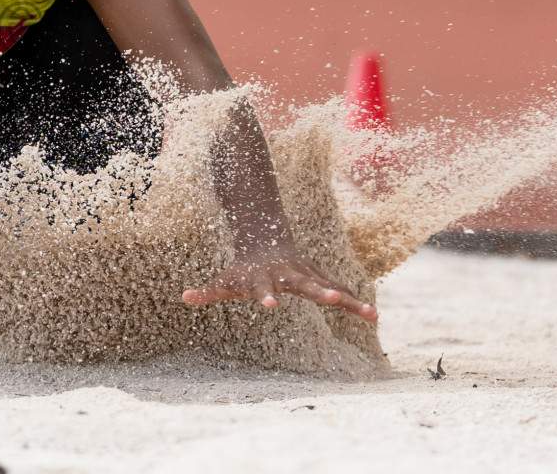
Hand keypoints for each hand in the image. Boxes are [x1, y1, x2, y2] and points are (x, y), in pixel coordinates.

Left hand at [182, 243, 376, 321]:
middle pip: (303, 284)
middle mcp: (288, 275)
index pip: (263, 288)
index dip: (265, 295)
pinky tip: (373, 317)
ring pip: (330, 286)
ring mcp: (307, 274)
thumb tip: (184, 297)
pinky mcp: (320, 277)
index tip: (270, 305)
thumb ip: (208, 290)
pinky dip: (355, 302)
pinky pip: (340, 291)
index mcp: (264, 278)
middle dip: (318, 292)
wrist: (266, 238)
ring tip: (369, 314)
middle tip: (333, 299)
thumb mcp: (225, 279)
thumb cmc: (243, 268)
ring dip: (348, 299)